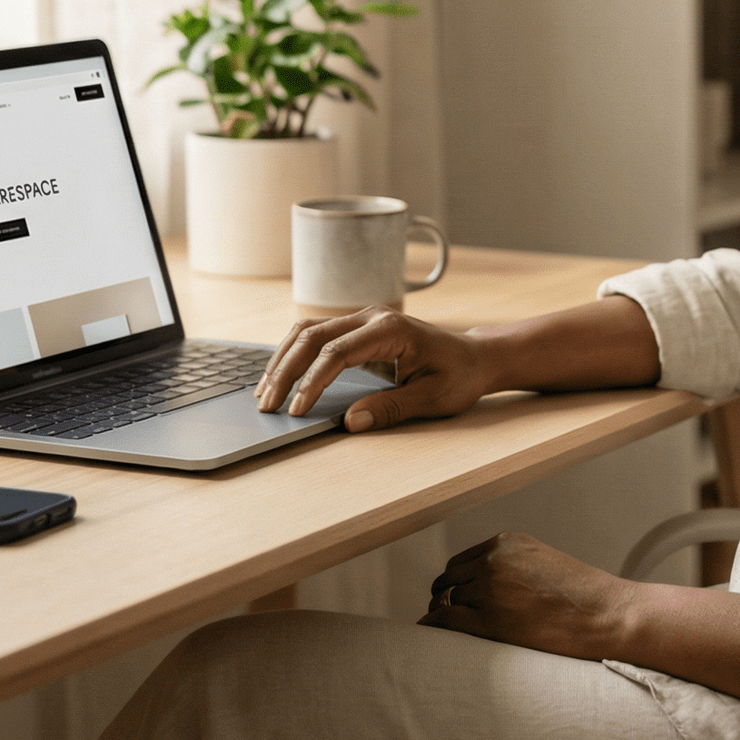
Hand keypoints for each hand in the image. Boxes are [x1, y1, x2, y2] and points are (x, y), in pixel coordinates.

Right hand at [256, 306, 501, 432]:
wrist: (475, 357)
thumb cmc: (459, 376)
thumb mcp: (432, 399)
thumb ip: (392, 408)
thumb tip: (351, 422)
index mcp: (391, 329)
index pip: (337, 351)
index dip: (312, 381)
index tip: (297, 410)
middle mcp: (372, 317)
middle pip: (312, 335)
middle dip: (285, 371)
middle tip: (266, 405)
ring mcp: (363, 320)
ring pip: (308, 331)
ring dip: (283, 360)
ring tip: (264, 393)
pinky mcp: (357, 330)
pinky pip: (316, 336)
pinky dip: (294, 355)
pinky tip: (280, 377)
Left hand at [419, 532, 640, 661]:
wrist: (607, 613)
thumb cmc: (585, 596)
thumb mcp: (544, 564)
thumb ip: (513, 567)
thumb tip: (487, 588)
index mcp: (506, 542)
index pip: (462, 562)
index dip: (456, 583)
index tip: (454, 597)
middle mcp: (493, 560)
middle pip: (449, 580)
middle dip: (445, 597)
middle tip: (444, 615)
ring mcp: (490, 589)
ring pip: (444, 599)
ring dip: (439, 612)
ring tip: (440, 629)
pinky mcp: (490, 620)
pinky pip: (445, 620)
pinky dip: (432, 626)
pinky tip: (428, 633)